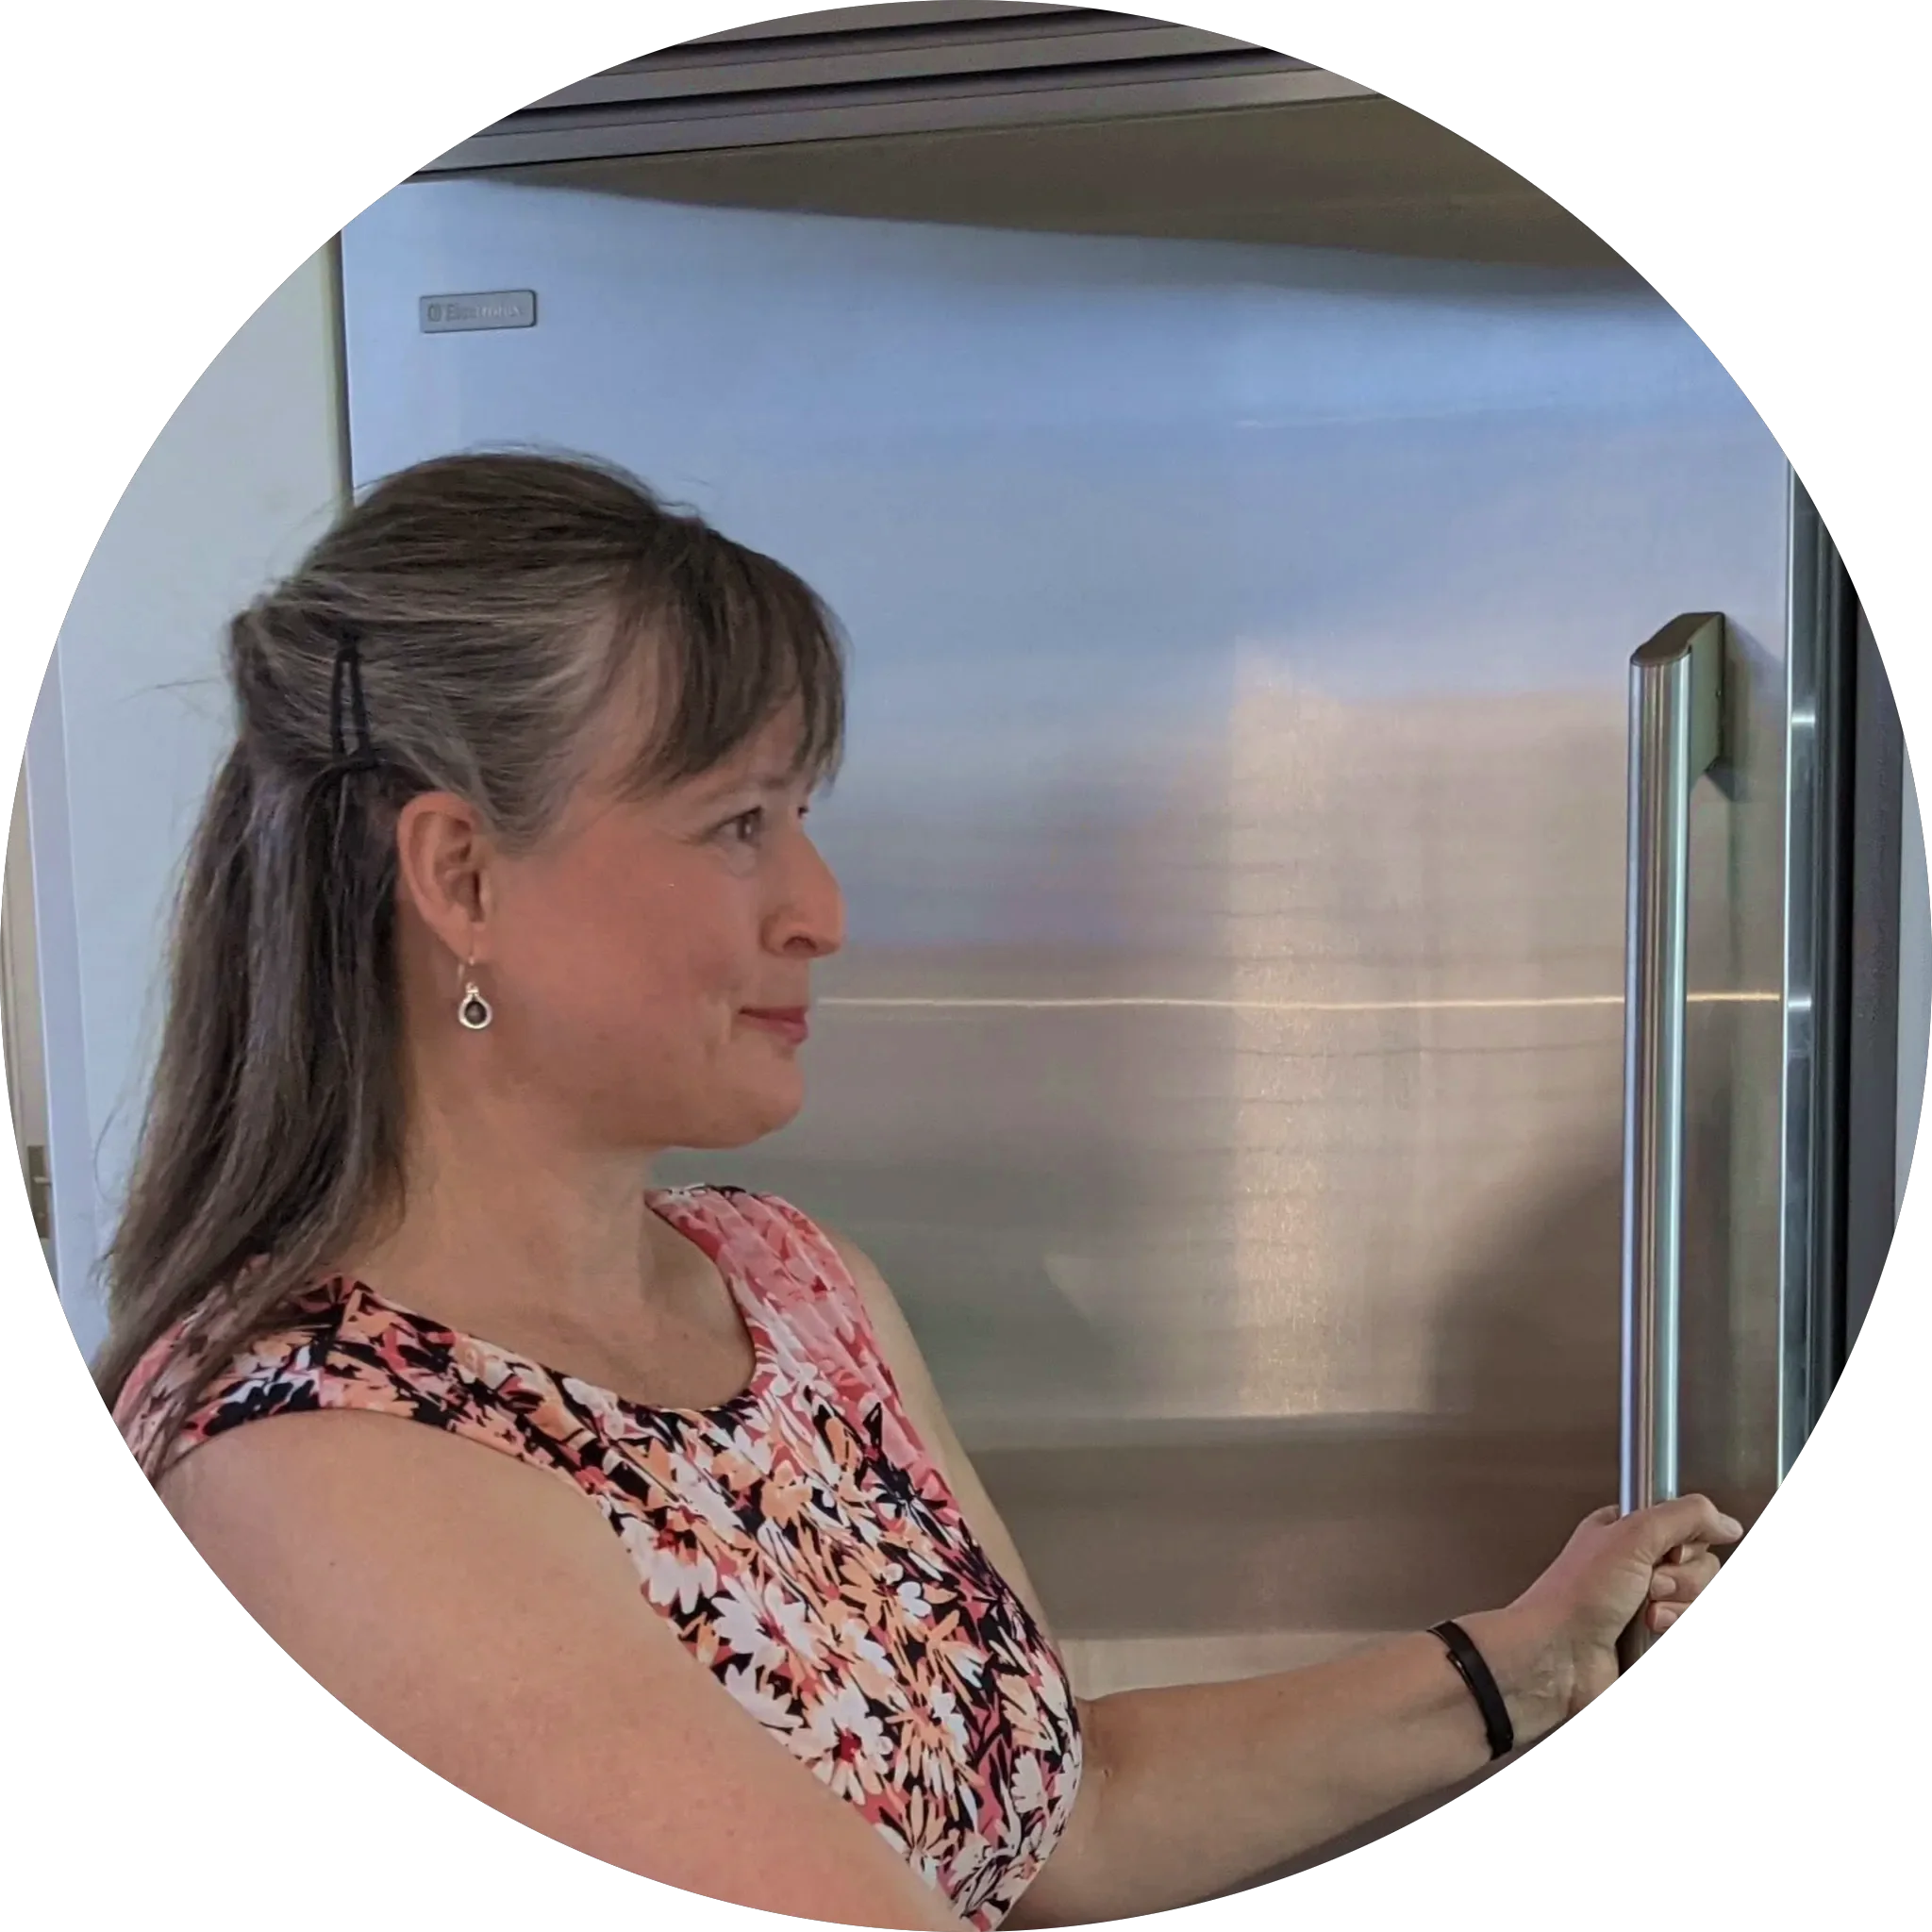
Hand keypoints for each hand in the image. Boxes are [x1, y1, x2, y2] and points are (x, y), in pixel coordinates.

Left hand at [1505, 1495, 1744, 1717]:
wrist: (1558, 1654)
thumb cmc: (1574, 1595)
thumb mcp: (1632, 1536)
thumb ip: (1684, 1517)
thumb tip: (1724, 1519)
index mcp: (1627, 1533)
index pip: (1687, 1529)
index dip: (1686, 1542)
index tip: (1670, 1550)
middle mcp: (1637, 1566)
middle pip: (1700, 1568)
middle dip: (1682, 1579)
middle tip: (1649, 1585)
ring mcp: (1646, 1605)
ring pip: (1696, 1600)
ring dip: (1676, 1609)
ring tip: (1643, 1614)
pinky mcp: (1653, 1637)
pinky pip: (1686, 1626)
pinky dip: (1673, 1630)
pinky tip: (1648, 1634)